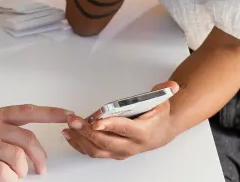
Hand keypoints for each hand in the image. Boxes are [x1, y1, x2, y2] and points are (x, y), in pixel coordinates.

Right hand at [0, 105, 70, 180]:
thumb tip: (7, 140)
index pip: (27, 111)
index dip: (51, 113)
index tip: (68, 114)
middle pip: (28, 139)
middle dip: (40, 156)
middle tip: (41, 169)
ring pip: (18, 156)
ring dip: (23, 170)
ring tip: (17, 176)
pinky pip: (2, 173)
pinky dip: (8, 179)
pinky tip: (4, 179)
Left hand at [62, 81, 180, 159]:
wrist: (161, 133)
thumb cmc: (157, 117)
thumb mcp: (162, 101)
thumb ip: (162, 92)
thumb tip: (170, 86)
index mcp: (143, 132)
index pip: (124, 130)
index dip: (109, 126)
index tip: (95, 122)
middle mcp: (131, 146)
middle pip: (106, 142)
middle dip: (87, 131)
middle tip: (73, 121)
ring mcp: (120, 152)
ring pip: (97, 150)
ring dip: (80, 140)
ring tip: (68, 127)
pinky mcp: (112, 154)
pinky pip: (93, 153)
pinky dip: (80, 145)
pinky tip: (70, 136)